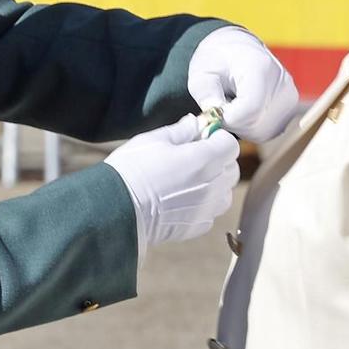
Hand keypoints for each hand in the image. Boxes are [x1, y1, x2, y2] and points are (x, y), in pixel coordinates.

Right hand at [103, 114, 240, 253]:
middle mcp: (213, 185)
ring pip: (225, 192)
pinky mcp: (198, 226)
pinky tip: (181, 200)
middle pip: (232, 169)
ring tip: (188, 182)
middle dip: (218, 161)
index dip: (217, 139)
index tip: (202, 139)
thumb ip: (181, 131)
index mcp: (205, 159)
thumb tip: (195, 122)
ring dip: (214, 185)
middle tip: (193, 159)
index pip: (230, 144)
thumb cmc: (133, 169)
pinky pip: (211, 211)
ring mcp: (207, 208)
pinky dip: (203, 205)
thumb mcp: (153, 140)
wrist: (116, 209)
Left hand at [188, 27, 300, 140]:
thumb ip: (206, 93)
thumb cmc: (219, 60)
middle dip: (232, 123)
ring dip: (241, 128)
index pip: (250, 108)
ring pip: (262, 132)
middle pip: (256, 123)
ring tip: (232, 107)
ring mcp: (289, 96)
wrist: (239, 51)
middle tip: (221, 108)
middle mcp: (281, 81)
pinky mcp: (290, 108)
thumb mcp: (202, 71)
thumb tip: (215, 116)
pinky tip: (243, 112)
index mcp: (259, 66)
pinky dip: (251, 129)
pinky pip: (268, 132)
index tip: (214, 111)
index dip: (228, 118)